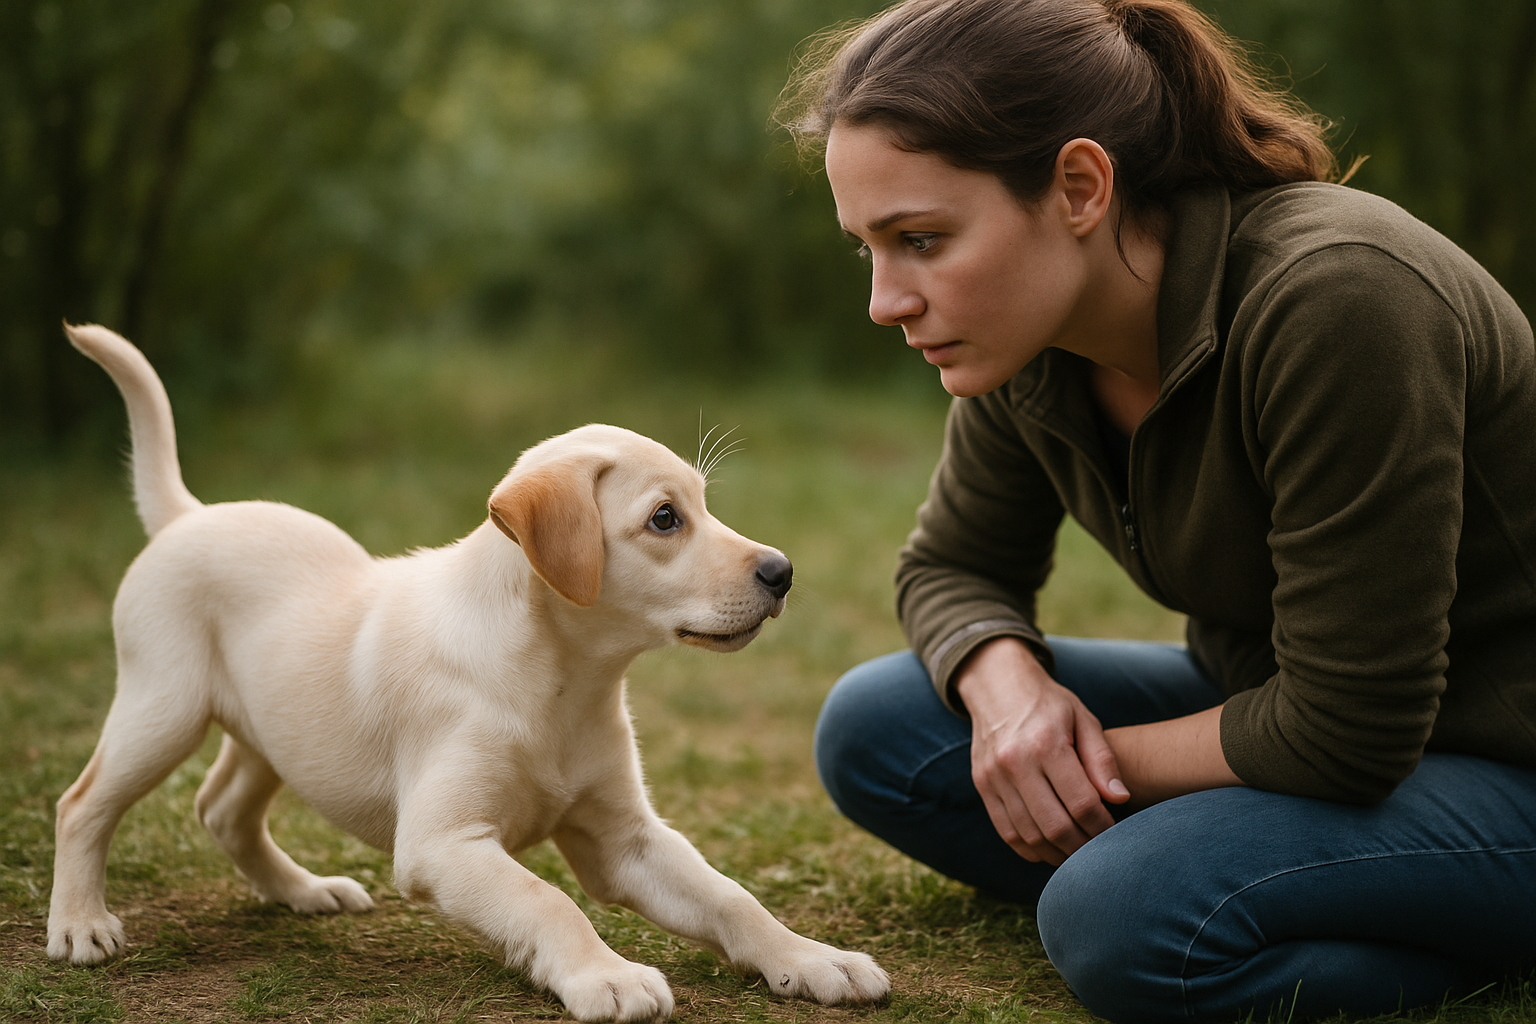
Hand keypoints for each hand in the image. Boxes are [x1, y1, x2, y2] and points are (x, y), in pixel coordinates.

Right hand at [953, 638, 1129, 864]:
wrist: (997, 686)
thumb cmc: (1049, 704)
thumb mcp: (1083, 719)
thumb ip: (1102, 760)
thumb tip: (1120, 799)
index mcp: (1046, 744)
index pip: (1081, 803)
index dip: (1103, 826)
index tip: (1116, 832)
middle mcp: (1015, 763)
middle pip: (1055, 826)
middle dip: (1083, 847)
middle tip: (1101, 851)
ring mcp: (994, 777)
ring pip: (1030, 836)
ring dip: (1058, 854)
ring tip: (1079, 853)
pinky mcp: (982, 786)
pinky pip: (1007, 832)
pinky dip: (1031, 849)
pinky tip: (1051, 848)